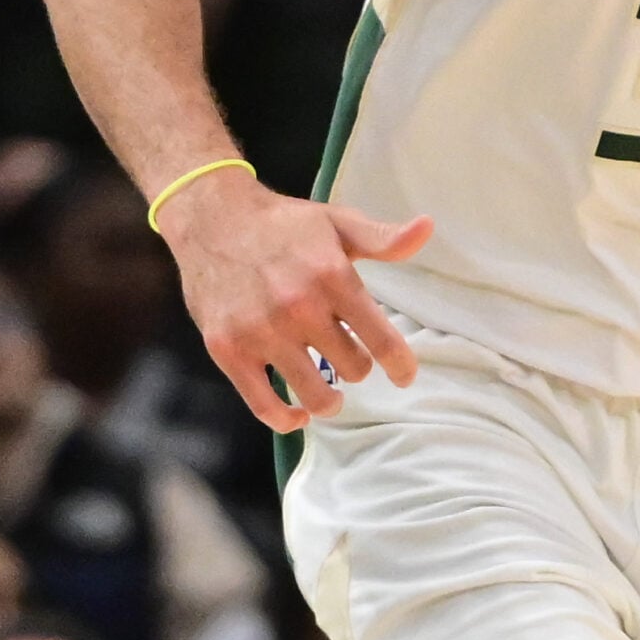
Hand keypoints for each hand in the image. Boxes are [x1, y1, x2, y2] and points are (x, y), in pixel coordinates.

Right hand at [154, 169, 433, 432]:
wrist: (214, 220)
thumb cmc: (285, 224)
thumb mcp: (338, 222)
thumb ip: (382, 238)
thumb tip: (426, 229)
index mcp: (332, 276)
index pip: (380, 338)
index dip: (400, 364)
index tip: (405, 376)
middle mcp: (299, 307)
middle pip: (351, 367)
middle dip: (356, 366)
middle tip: (347, 356)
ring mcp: (261, 331)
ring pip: (313, 392)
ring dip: (328, 399)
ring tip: (330, 393)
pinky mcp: (228, 350)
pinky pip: (262, 404)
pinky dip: (285, 419)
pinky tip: (297, 414)